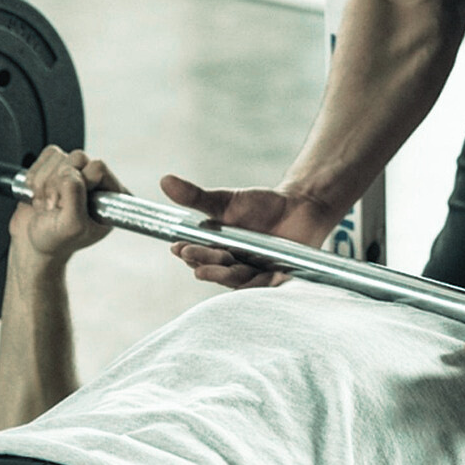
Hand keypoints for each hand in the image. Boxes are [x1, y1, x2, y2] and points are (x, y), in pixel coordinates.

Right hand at [10, 147, 124, 260]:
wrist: (32, 245)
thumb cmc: (56, 241)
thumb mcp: (72, 226)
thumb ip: (75, 197)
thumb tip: (69, 172)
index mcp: (112, 198)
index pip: (98, 168)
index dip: (79, 183)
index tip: (71, 206)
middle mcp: (98, 183)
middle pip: (78, 158)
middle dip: (58, 185)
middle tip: (55, 207)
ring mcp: (77, 173)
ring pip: (60, 157)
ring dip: (45, 184)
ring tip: (47, 205)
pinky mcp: (57, 167)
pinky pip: (47, 155)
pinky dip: (35, 176)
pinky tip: (39, 195)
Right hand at [158, 175, 339, 287]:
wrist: (300, 205)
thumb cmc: (261, 205)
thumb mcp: (226, 200)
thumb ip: (196, 197)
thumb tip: (164, 180)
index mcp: (219, 251)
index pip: (199, 255)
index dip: (187, 253)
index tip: (177, 246)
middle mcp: (235, 266)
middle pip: (216, 268)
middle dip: (202, 261)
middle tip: (189, 254)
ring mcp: (257, 272)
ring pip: (238, 279)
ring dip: (222, 276)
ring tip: (206, 270)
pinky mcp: (279, 277)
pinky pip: (269, 285)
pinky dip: (261, 285)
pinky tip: (252, 283)